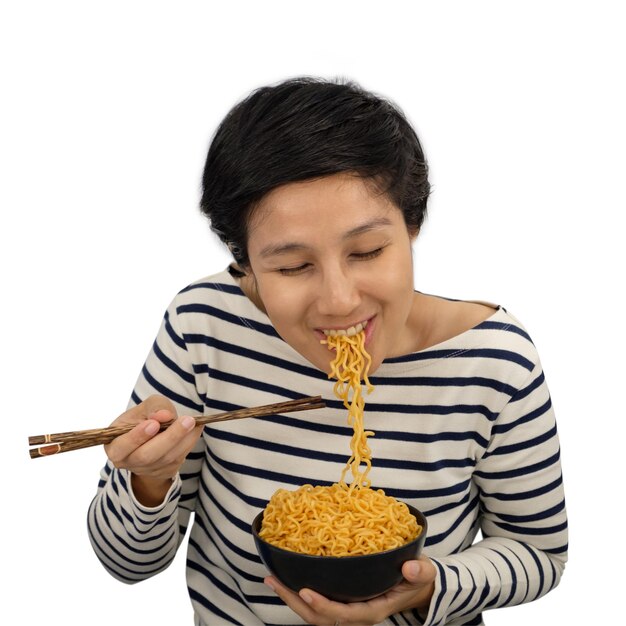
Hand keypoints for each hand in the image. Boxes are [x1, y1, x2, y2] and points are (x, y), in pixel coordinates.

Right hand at [104, 395, 202, 505]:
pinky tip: (195, 429)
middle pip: (148, 455)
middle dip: (169, 437)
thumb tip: (165, 416)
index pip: (123, 446)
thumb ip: (154, 408)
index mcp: (115, 446)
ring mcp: (147, 470)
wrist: (151, 438)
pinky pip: (178, 459)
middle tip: (187, 420)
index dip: (137, 436)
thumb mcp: (145, 407)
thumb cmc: (144, 419)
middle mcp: (128, 462)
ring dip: (184, 439)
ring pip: (167, 458)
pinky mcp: (164, 472)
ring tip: (194, 422)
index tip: (153, 424)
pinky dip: (189, 443)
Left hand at [265, 557, 435, 625]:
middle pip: (320, 618)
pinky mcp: (342, 598)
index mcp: (373, 610)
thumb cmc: (418, 578)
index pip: (344, 615)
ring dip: (292, 597)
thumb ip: (419, 572)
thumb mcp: (424, 573)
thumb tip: (408, 567)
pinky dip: (299, 591)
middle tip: (274, 581)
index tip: (306, 591)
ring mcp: (347, 607)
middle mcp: (356, 613)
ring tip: (272, 578)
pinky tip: (286, 576)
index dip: (324, 606)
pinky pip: (317, 601)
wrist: (418, 586)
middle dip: (295, 602)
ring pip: (314, 612)